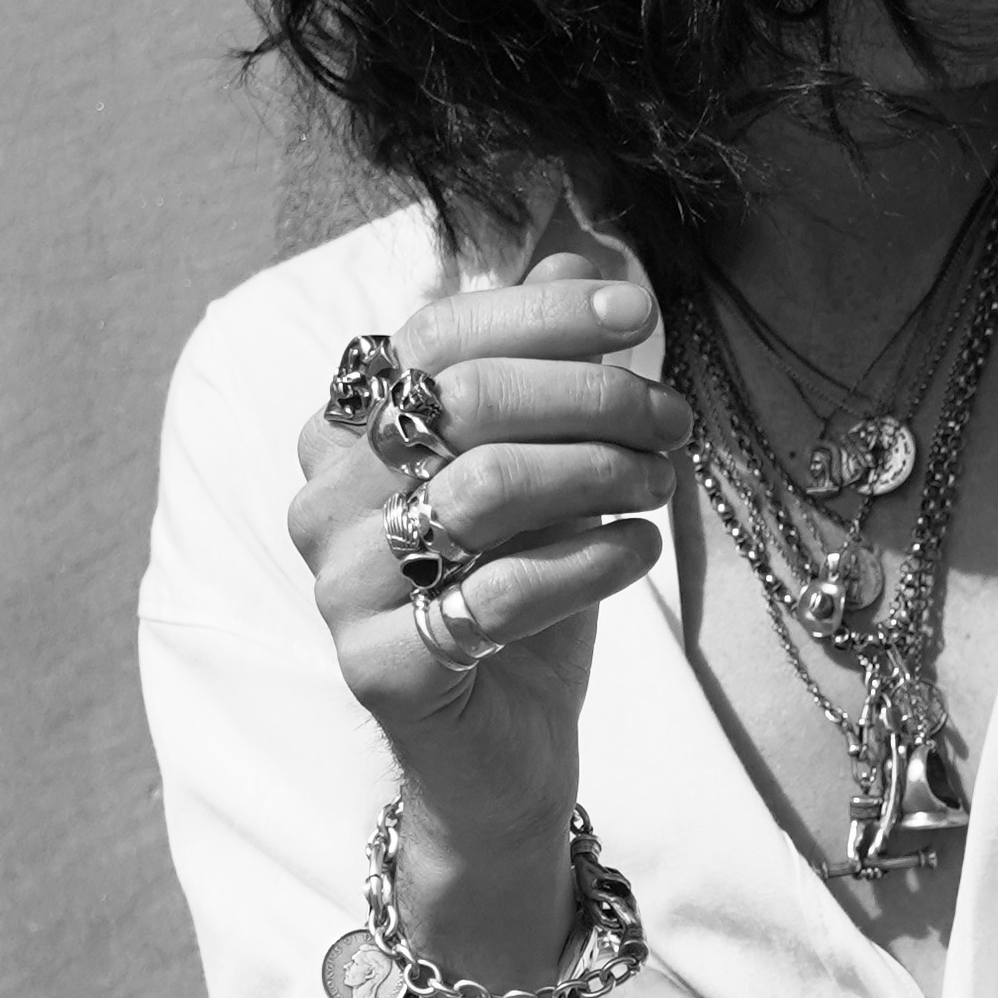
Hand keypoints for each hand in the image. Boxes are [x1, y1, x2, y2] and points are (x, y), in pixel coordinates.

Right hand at [289, 260, 690, 854]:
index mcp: (350, 430)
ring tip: (661, 486)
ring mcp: (339, 584)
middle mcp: (325, 497)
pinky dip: (589, 561)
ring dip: (599, 473)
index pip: (439, 335)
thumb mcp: (540, 465)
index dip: (543, 314)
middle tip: (673, 420)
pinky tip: (639, 550)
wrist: (500, 752)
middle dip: (592, 396)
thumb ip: (544, 361)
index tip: (641, 315)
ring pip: (485, 489)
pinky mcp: (380, 667)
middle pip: (465, 403)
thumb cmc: (517, 595)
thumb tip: (581, 244)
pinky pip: (499, 591)